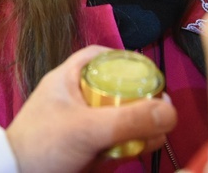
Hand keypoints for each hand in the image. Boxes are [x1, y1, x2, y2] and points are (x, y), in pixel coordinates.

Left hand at [6, 45, 176, 172]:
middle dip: (140, 101)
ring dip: (140, 127)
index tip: (148, 73)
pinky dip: (130, 147)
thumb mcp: (86, 129)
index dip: (124, 60)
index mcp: (66, 80)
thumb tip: (168, 111)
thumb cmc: (39, 147)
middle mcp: (74, 100)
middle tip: (162, 111)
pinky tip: (143, 149)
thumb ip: (127, 120)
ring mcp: (80, 126)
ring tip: (156, 136)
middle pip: (115, 90)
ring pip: (118, 120)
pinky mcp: (85, 150)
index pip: (98, 58)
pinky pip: (114, 143)